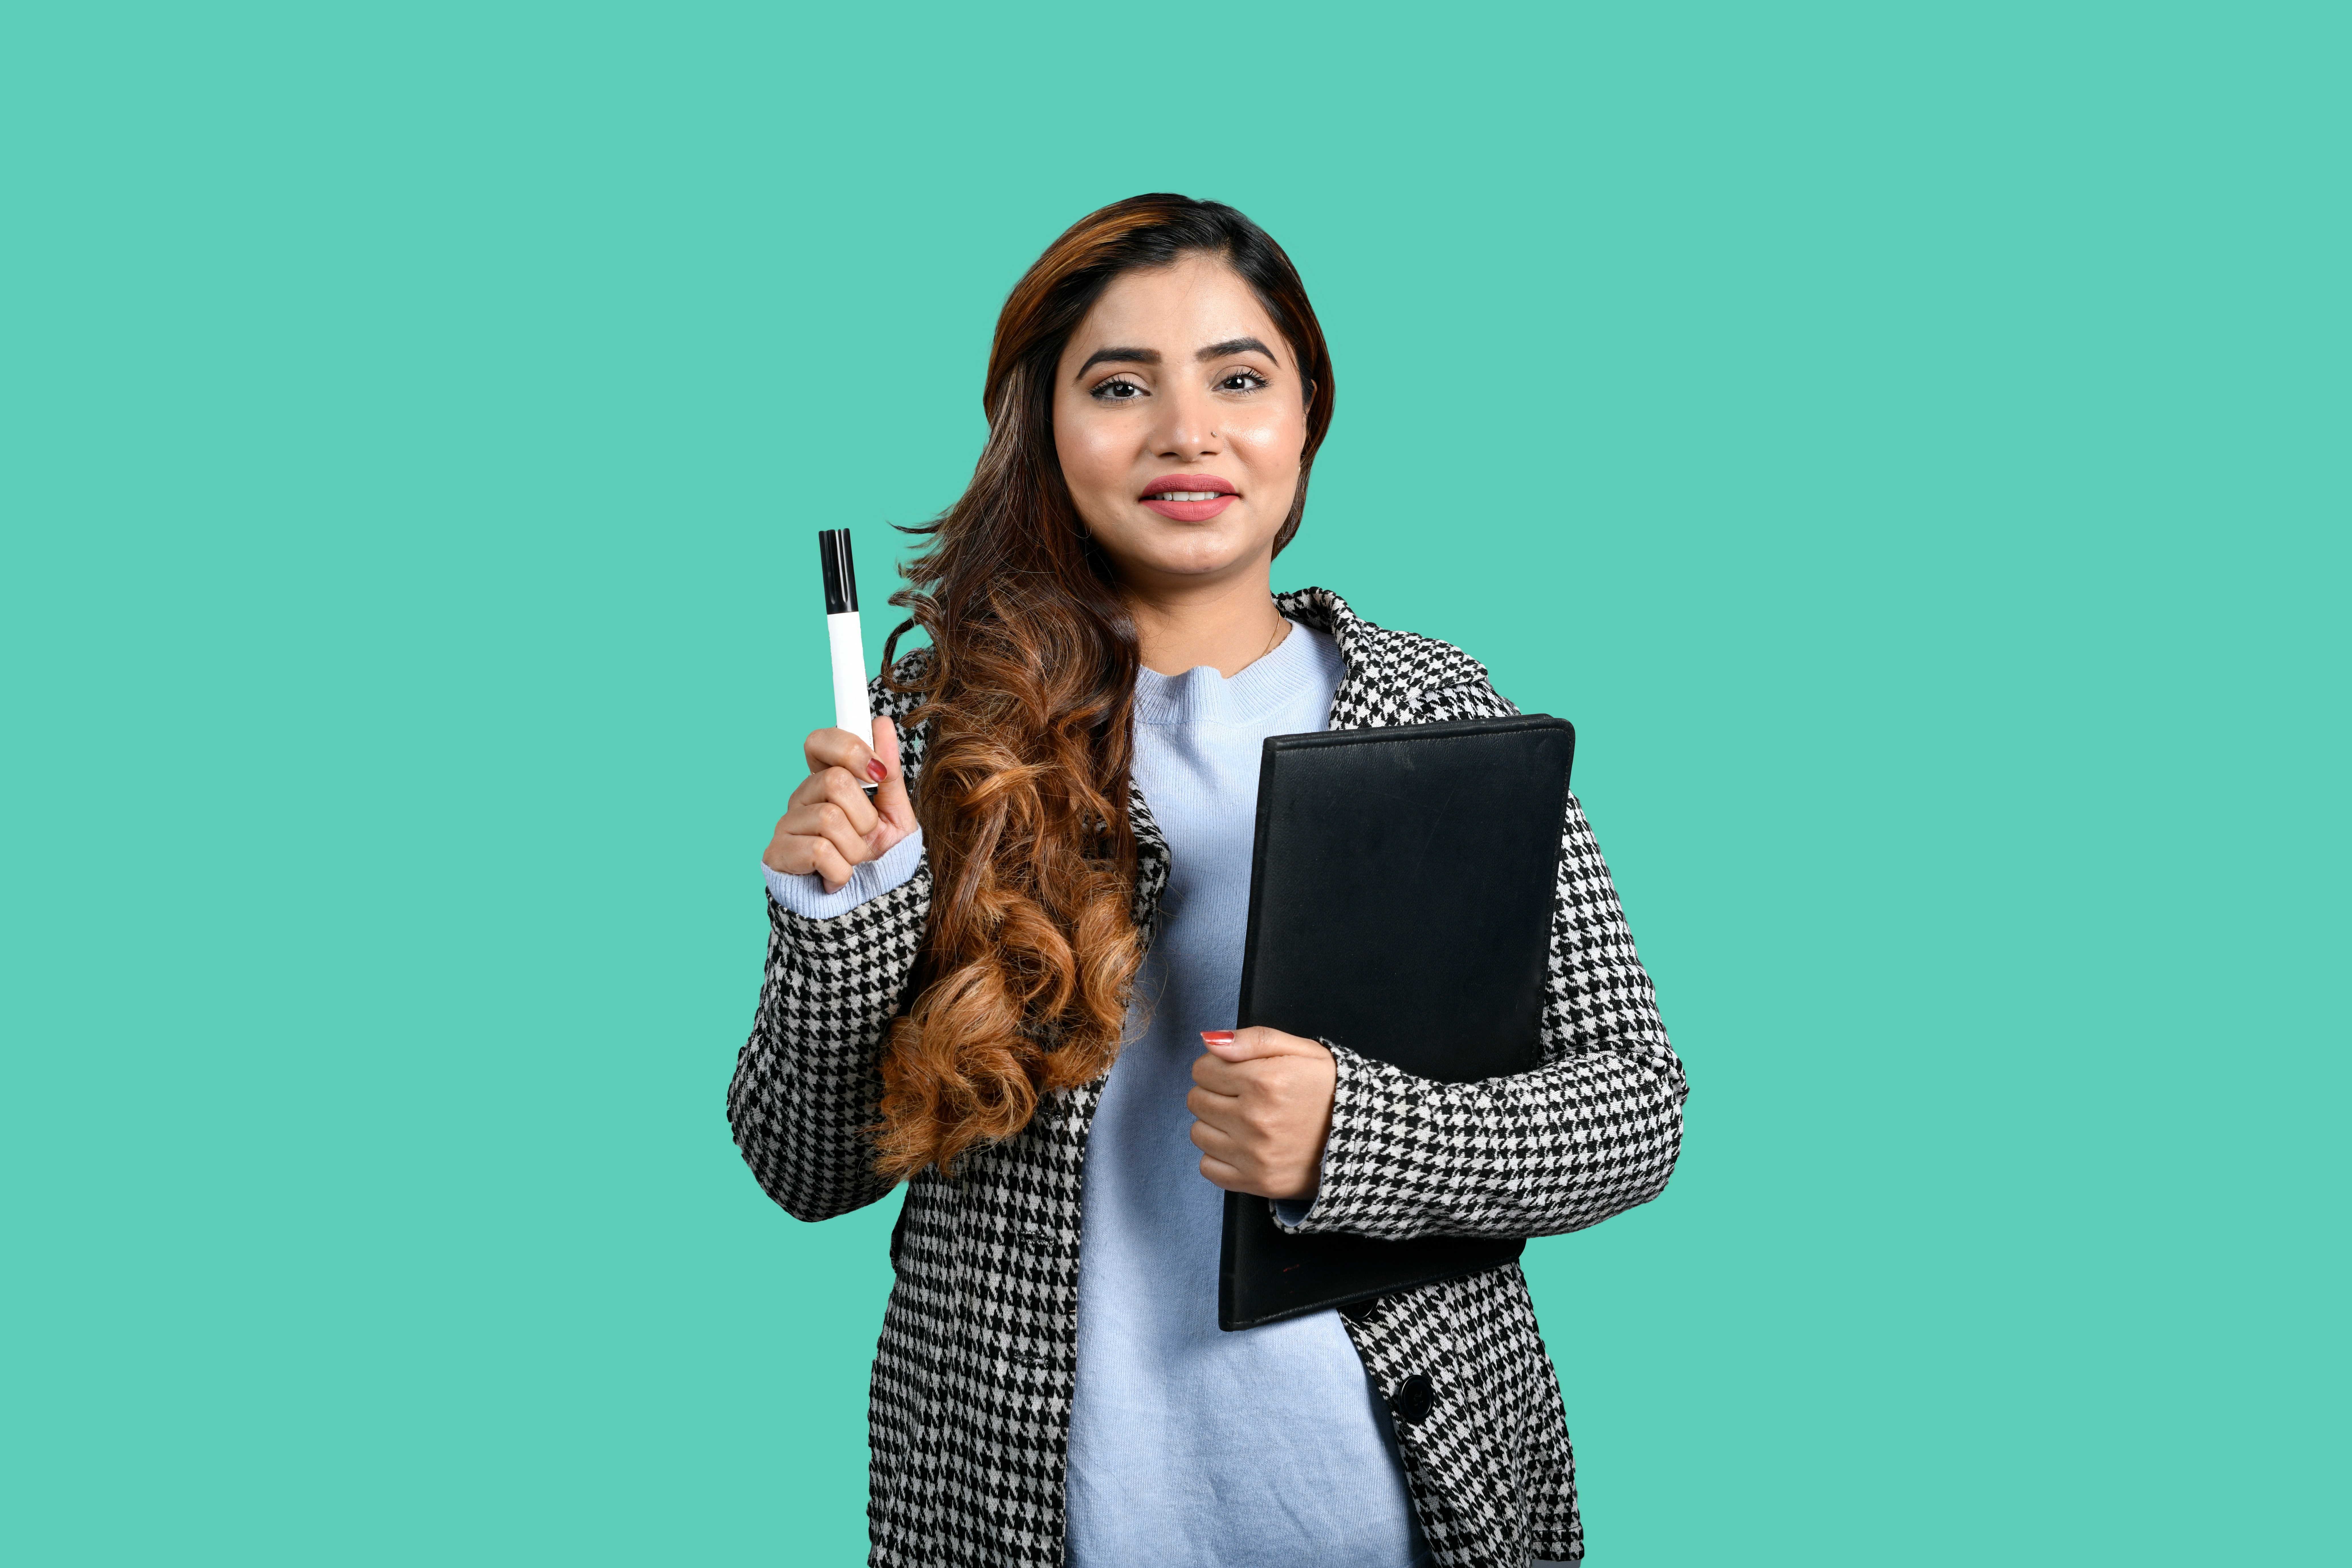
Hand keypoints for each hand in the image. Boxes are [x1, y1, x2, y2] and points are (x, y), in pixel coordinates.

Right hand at [762, 716, 915, 892]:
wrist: (866, 908)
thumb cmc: (877, 860)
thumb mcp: (894, 815)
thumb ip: (887, 773)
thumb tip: (881, 723)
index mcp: (826, 782)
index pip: (820, 742)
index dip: (849, 748)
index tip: (876, 772)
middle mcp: (801, 798)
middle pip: (834, 780)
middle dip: (864, 815)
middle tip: (865, 837)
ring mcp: (786, 825)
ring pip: (829, 818)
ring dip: (855, 848)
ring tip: (853, 862)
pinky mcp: (778, 854)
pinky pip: (819, 851)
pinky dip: (841, 871)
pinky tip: (837, 879)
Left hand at [1187, 1027, 1336, 1200]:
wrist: (1362, 1136)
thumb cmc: (1330, 1089)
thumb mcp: (1301, 1051)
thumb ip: (1253, 1040)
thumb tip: (1209, 1041)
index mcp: (1265, 1081)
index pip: (1202, 1070)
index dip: (1216, 1067)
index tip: (1236, 1073)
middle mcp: (1255, 1120)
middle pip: (1197, 1100)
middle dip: (1214, 1093)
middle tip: (1241, 1096)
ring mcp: (1255, 1155)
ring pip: (1198, 1133)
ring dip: (1215, 1124)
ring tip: (1243, 1121)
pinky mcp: (1257, 1182)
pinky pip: (1208, 1167)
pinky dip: (1219, 1156)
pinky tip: (1242, 1146)